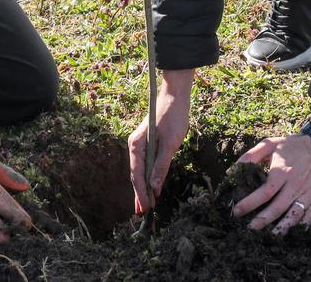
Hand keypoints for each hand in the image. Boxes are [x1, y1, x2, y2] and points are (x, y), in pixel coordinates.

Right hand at [128, 69, 193, 213]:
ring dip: (143, 188)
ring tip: (145, 205)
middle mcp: (135, 145)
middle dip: (139, 194)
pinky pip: (146, 164)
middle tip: (143, 214)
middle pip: (136, 174)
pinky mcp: (148, 142)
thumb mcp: (170, 143)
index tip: (146, 209)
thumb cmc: (173, 116)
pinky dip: (148, 177)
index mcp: (136, 145)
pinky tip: (151, 187)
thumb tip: (154, 188)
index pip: (137, 175)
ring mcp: (141, 144)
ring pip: (140, 170)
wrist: (175, 95)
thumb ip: (161, 165)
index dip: (141, 193)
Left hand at [231, 134, 310, 233]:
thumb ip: (250, 156)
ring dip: (282, 227)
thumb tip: (231, 171)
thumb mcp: (270, 144)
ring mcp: (308, 193)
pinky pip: (310, 216)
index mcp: (282, 172)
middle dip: (262, 220)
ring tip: (270, 236)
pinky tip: (293, 231)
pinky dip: (302, 225)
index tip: (237, 211)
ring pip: (294, 215)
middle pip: (277, 208)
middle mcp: (295, 185)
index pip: (264, 193)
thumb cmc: (292, 145)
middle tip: (249, 229)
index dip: (249, 204)